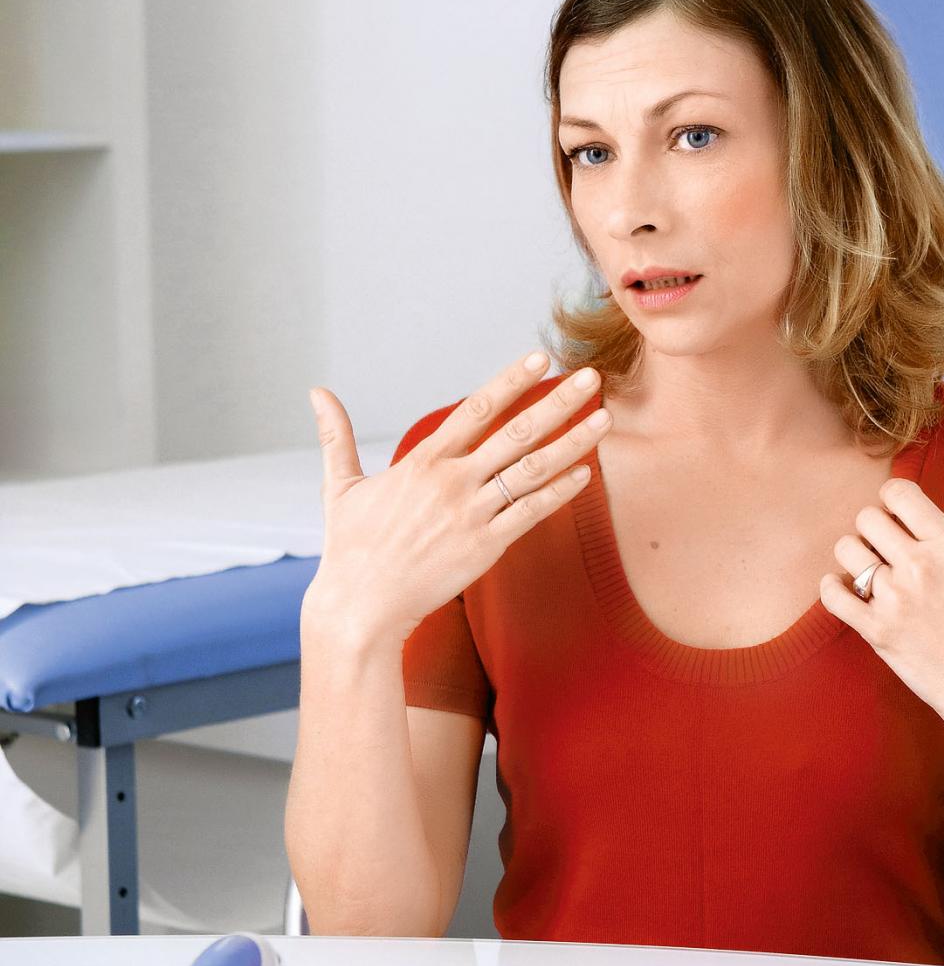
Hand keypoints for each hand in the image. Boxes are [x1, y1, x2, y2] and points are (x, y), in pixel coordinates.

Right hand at [304, 352, 610, 643]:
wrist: (361, 607)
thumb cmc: (350, 548)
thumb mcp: (339, 486)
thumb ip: (337, 436)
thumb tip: (316, 393)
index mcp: (422, 462)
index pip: (475, 409)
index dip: (510, 381)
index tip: (539, 358)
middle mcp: (452, 482)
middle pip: (516, 432)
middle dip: (558, 402)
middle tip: (592, 377)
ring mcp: (472, 515)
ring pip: (532, 470)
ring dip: (572, 443)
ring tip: (604, 419)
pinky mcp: (485, 548)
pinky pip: (531, 514)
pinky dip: (559, 493)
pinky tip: (585, 473)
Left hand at [818, 477, 943, 747]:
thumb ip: (942, 542)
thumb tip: (904, 519)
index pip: (899, 492)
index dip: (893, 500)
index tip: (897, 517)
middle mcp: (921, 565)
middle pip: (867, 517)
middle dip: (872, 530)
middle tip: (884, 550)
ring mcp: (895, 598)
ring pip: (846, 549)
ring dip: (854, 558)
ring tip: (869, 574)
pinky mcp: (877, 631)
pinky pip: (832, 594)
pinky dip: (833, 589)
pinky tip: (845, 591)